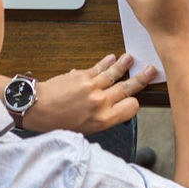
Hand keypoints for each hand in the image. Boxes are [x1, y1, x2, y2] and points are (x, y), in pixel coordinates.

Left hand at [21, 53, 157, 133]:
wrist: (37, 108)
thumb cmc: (57, 122)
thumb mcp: (84, 129)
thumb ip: (101, 118)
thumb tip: (112, 108)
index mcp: (103, 119)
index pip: (131, 107)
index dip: (134, 103)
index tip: (135, 99)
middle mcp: (101, 102)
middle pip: (127, 88)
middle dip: (141, 79)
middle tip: (151, 70)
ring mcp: (92, 86)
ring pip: (115, 74)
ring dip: (124, 65)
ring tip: (131, 59)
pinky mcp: (82, 75)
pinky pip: (99, 67)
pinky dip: (107, 62)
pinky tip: (112, 58)